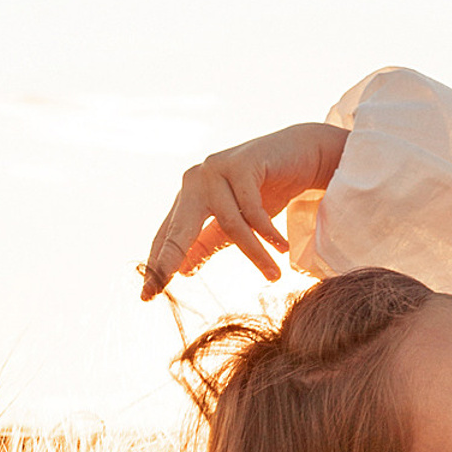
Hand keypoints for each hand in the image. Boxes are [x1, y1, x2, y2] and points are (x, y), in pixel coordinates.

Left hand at [140, 122, 348, 299]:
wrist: (304, 154)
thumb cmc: (267, 189)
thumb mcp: (236, 222)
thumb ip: (208, 243)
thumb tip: (183, 272)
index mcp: (190, 196)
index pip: (168, 236)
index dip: (158, 266)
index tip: (147, 297)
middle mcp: (197, 180)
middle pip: (178, 230)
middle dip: (167, 262)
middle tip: (158, 293)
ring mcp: (217, 168)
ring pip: (229, 223)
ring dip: (255, 253)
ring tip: (274, 275)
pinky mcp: (242, 163)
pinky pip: (253, 209)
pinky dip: (269, 231)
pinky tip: (283, 247)